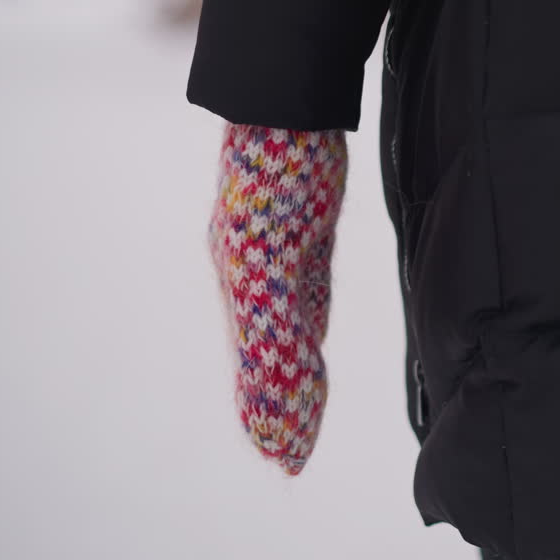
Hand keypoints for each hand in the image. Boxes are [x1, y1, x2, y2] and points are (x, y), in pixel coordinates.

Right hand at [207, 123, 348, 475]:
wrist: (289, 97)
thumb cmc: (279, 177)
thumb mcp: (272, 265)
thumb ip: (277, 340)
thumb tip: (280, 414)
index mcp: (245, 295)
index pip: (259, 374)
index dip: (272, 418)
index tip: (286, 462)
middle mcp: (255, 280)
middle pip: (267, 358)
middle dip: (279, 404)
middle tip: (291, 453)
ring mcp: (275, 253)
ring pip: (285, 328)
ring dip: (293, 371)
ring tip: (301, 408)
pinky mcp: (301, 228)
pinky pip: (302, 293)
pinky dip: (307, 325)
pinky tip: (314, 330)